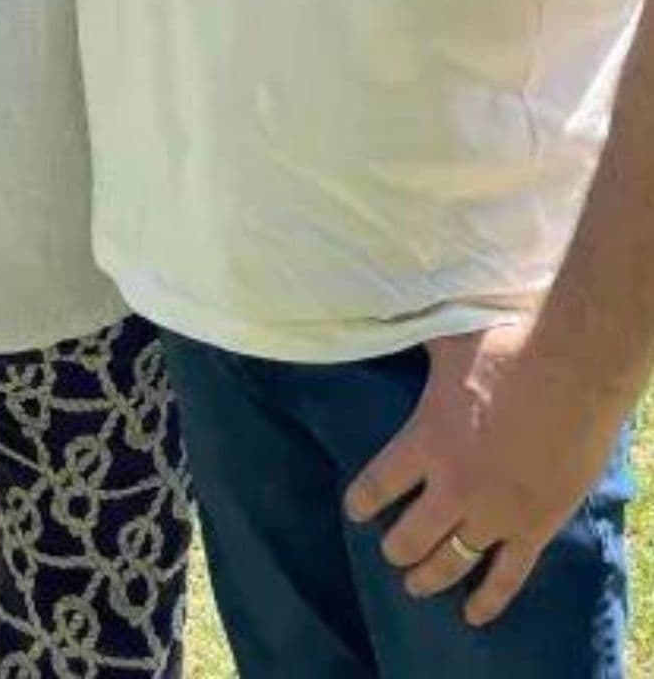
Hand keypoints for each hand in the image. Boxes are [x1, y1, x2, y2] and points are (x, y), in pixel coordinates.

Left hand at [344, 322, 623, 625]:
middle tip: (391, 550)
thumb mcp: (448, 337)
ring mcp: (495, 513)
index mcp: (426, 440)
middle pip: (410, 536)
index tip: (355, 510)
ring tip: (416, 583)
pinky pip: (507, 578)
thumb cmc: (508, 345)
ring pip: (451, 562)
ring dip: (429, 577)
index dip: (362, 503)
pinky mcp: (535, 527)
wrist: (575, 367)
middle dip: (395, 548)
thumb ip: (413, 338)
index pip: (377, 485)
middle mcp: (454, 486)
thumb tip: (384, 313)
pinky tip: (473, 616)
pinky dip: (488, 600)